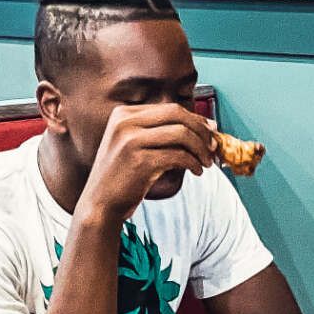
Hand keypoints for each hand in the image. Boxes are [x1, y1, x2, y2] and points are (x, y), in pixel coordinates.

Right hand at [75, 104, 216, 223]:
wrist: (100, 204)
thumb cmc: (122, 177)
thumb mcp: (133, 145)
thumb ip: (158, 132)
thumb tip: (203, 124)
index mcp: (124, 114)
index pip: (170, 108)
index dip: (195, 119)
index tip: (210, 130)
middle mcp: (125, 123)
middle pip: (177, 115)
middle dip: (201, 130)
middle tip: (213, 146)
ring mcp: (131, 141)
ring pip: (181, 134)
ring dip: (200, 148)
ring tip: (206, 162)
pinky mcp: (140, 161)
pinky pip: (178, 156)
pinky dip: (193, 163)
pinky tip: (196, 171)